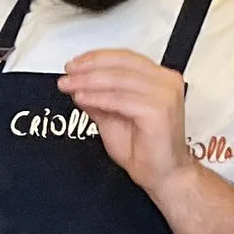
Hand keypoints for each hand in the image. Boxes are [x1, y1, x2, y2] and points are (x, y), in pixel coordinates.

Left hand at [55, 49, 191, 198]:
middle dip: (88, 68)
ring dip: (88, 81)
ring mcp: (165, 95)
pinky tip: (83, 99)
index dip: (96, 58)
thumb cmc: (147, 151)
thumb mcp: (113, 119)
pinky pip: (120, 99)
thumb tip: (79, 85)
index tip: (74, 64)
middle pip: (120, 64)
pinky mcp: (159, 110)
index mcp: (159, 79)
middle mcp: (166, 82)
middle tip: (67, 74)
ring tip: (70, 86)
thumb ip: (99, 99)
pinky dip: (98, 98)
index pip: (124, 57)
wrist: (164, 176)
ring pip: (118, 79)